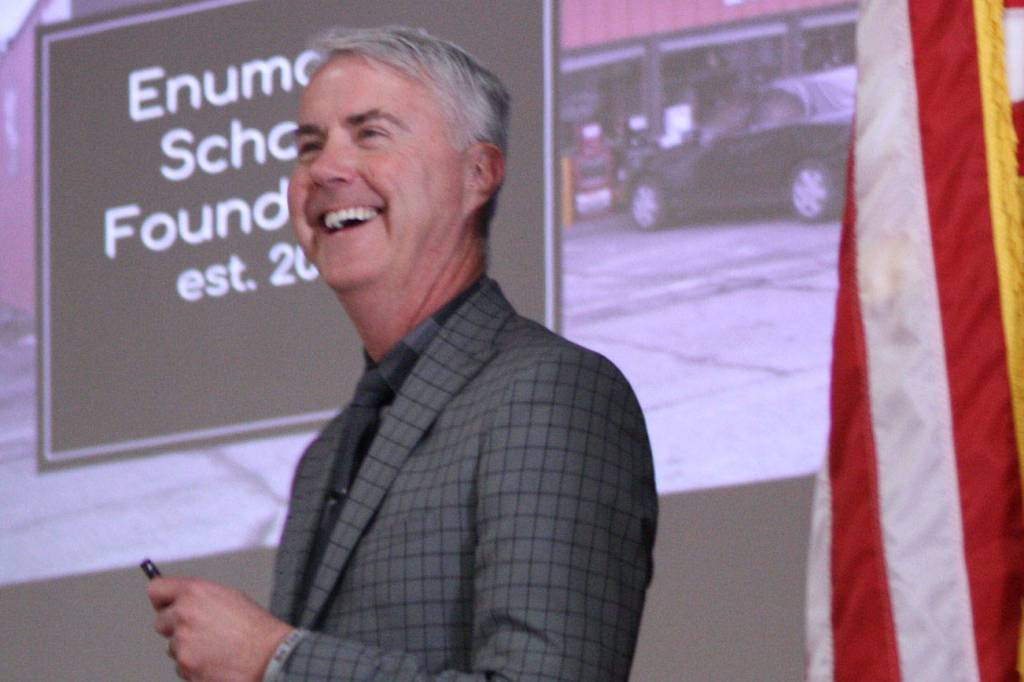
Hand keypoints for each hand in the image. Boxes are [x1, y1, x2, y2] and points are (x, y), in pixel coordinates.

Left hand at [148, 577, 293, 681]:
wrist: (269, 657)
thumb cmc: (256, 629)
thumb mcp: (230, 598)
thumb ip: (200, 599)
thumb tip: (186, 603)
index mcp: (195, 593)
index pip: (157, 589)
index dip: (162, 598)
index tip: (165, 604)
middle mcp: (183, 615)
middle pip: (160, 621)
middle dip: (175, 627)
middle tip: (198, 631)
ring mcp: (183, 643)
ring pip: (173, 646)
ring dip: (187, 648)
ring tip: (215, 648)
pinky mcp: (185, 667)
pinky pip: (181, 666)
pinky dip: (194, 666)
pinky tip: (215, 660)